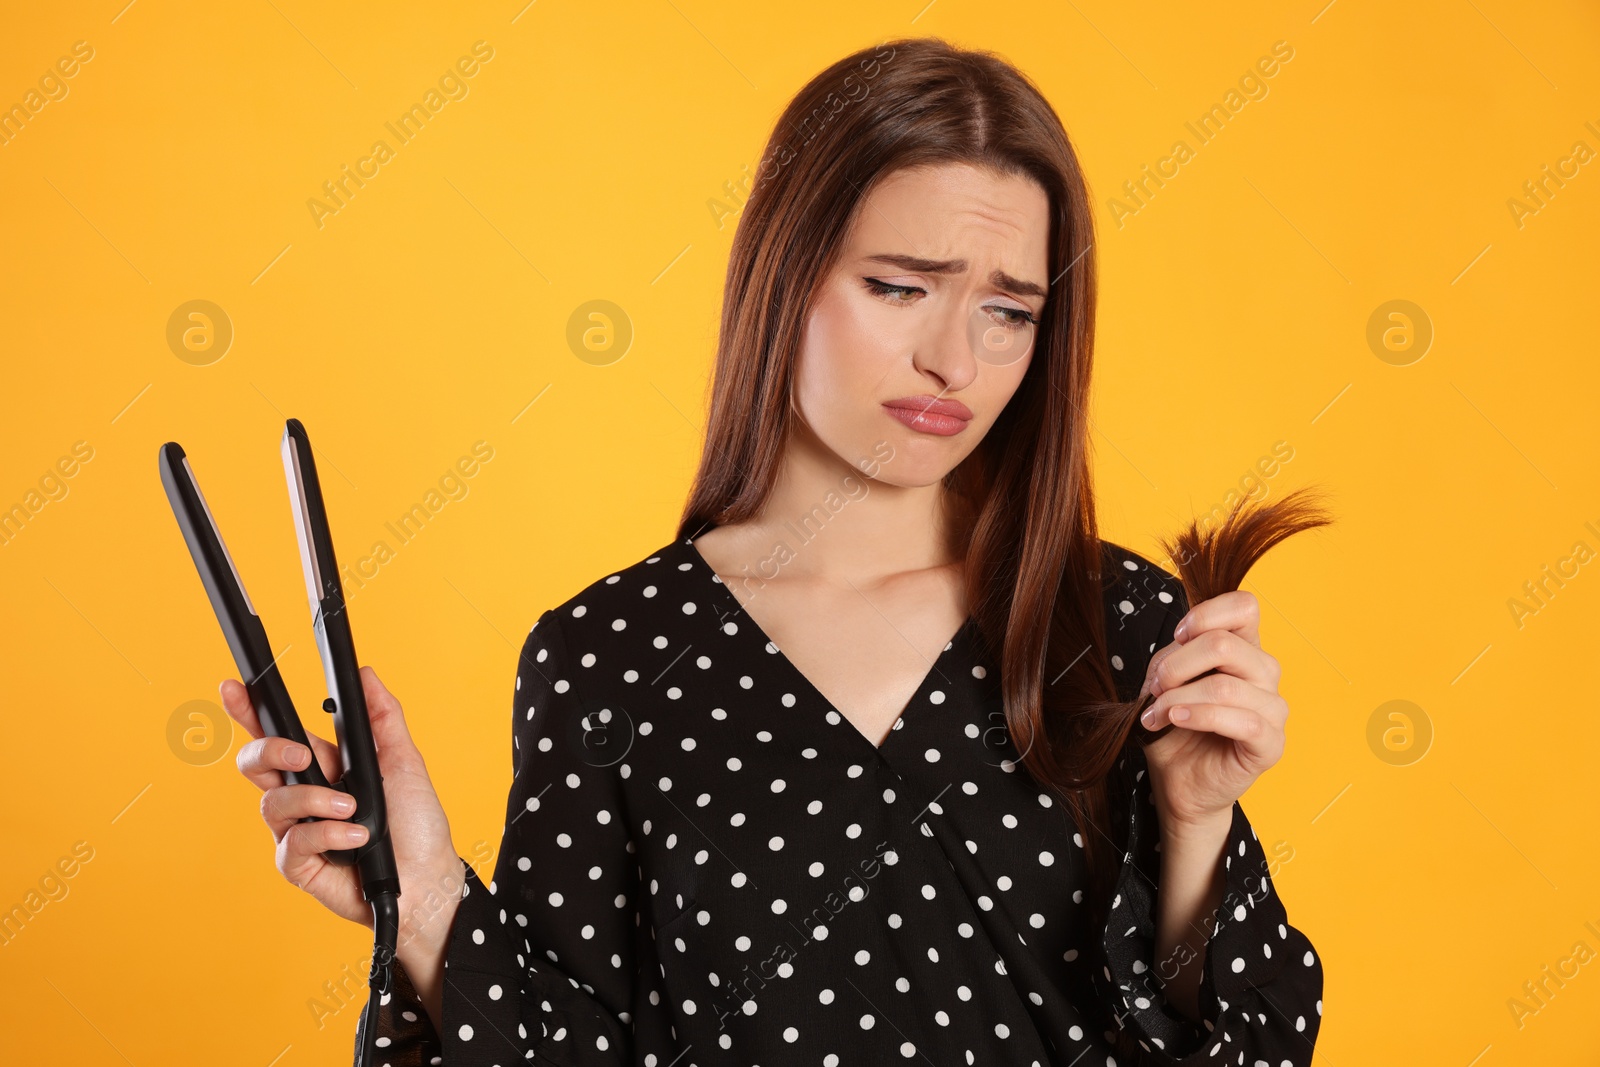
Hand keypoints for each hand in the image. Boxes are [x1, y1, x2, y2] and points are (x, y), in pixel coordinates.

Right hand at [221, 667, 464, 942]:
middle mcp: (303, 796)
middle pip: (254, 764)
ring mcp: (296, 830)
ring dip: (315, 800)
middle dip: (269, 751)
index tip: (234, 687)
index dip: (249, 712)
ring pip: (272, 802)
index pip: (277, 734)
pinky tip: (356, 838)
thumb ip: (382, 717)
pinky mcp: (297, 864)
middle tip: (303, 755)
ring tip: (352, 809)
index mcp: (323, 766)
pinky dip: (327, 834)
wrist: (428, 877)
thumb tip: (365, 675)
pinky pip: (293, 841)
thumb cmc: (416, 823)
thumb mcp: (403, 761)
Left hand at [1136, 590, 1287, 829]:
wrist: (1178, 780)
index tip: (1178, 637)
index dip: (1206, 615)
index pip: (1244, 607)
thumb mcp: (1166, 679)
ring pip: (1225, 685)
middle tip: (1155, 686)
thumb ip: (1176, 653)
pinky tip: (1177, 720)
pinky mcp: (1270, 743)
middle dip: (1177, 664)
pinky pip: (1241, 720)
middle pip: (1225, 644)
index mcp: (1244, 649)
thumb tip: (1182, 640)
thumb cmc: (1175, 726)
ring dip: (1179, 697)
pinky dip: (1199, 716)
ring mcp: (1273, 709)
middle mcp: (1265, 673)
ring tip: (1157, 712)